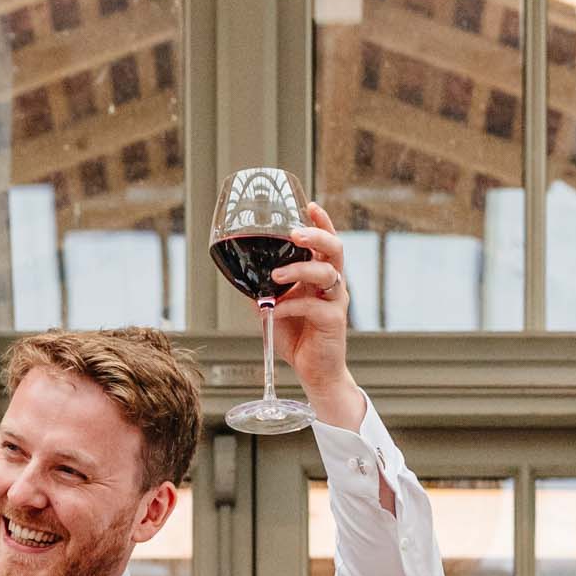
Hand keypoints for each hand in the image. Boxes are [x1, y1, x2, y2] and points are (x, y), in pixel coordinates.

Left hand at [265, 202, 364, 428]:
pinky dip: (290, 305)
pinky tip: (274, 310)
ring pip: (327, 274)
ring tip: (276, 275)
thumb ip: (263, 289)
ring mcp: (335, 302)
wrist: (315, 371)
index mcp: (320, 275)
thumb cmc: (297, 336)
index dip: (321, 222)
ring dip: (299, 270)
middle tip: (296, 233)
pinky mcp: (333, 321)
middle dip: (317, 236)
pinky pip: (313, 306)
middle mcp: (332, 284)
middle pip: (335, 250)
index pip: (326, 242)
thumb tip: (240, 274)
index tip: (309, 205)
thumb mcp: (275, 307)